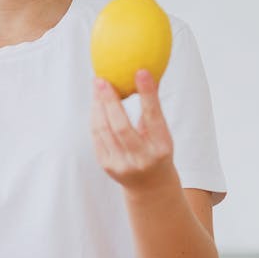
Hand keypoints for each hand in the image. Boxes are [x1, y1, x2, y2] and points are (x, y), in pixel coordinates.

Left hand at [91, 69, 174, 190]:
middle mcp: (142, 158)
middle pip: (121, 126)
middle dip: (110, 101)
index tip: (140, 71)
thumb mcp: (163, 133)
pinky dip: (95, 117)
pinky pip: (97, 136)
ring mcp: (122, 164)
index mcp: (161, 147)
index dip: (147, 94)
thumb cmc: (157, 150)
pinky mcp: (107, 166)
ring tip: (97, 85)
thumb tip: (150, 71)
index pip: (153, 117)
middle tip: (103, 79)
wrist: (150, 186)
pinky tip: (95, 102)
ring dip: (98, 106)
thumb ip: (154, 107)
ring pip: (104, 130)